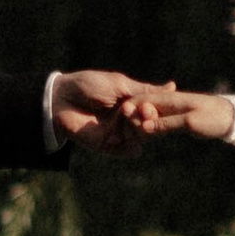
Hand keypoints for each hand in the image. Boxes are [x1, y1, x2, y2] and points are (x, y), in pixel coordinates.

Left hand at [50, 69, 175, 155]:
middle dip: (150, 118)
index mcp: (132, 105)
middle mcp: (128, 122)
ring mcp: (119, 135)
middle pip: (151, 126)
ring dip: (140, 129)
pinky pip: (127, 151)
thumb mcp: (121, 85)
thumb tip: (173, 87)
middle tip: (143, 110)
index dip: (160, 108)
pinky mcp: (108, 147)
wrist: (61, 98)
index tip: (162, 102)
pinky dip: (131, 144)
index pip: (155, 111)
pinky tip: (127, 133)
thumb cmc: (88, 86)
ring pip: (141, 138)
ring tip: (130, 115)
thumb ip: (146, 91)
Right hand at [121, 84, 234, 140]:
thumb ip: (166, 124)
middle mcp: (169, 103)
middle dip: (130, 120)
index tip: (118, 124)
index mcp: (170, 100)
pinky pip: (159, 123)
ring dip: (139, 126)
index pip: (141, 101)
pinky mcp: (178, 119)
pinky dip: (151, 129)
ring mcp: (174, 111)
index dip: (128, 111)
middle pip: (142, 109)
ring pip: (149, 118)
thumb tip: (143, 128)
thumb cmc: (214, 117)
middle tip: (116, 136)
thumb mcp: (189, 123)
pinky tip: (144, 138)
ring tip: (124, 140)